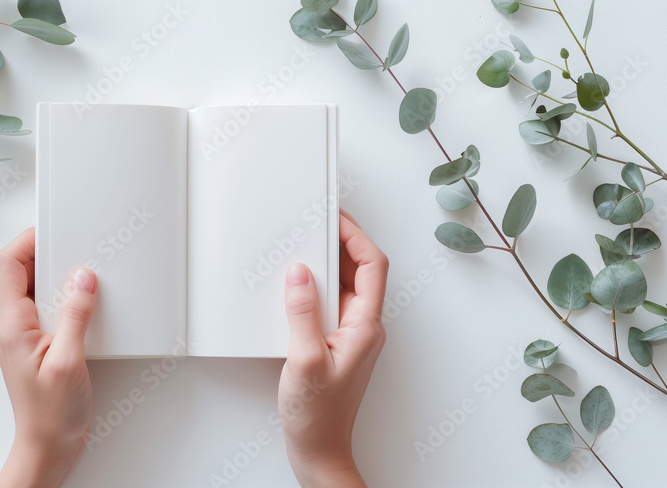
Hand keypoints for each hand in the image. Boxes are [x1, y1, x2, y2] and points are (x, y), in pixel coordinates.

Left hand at [0, 227, 97, 487]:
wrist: (48, 448)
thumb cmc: (51, 415)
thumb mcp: (69, 361)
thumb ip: (76, 315)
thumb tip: (83, 277)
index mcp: (11, 325)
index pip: (9, 265)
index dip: (28, 239)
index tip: (53, 227)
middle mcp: (11, 326)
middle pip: (19, 271)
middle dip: (45, 251)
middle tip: (72, 243)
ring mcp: (22, 336)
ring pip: (33, 288)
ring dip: (55, 274)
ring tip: (81, 270)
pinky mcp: (36, 345)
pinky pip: (45, 307)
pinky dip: (62, 296)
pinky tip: (83, 302)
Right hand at [278, 210, 388, 487]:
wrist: (318, 450)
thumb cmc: (317, 416)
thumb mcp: (304, 359)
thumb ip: (302, 312)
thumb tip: (300, 272)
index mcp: (366, 327)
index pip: (372, 266)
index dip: (356, 236)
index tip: (334, 216)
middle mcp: (363, 328)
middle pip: (360, 271)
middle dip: (339, 243)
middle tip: (315, 223)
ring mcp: (350, 336)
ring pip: (344, 287)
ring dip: (325, 265)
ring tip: (301, 249)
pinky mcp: (334, 344)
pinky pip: (329, 304)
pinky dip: (314, 288)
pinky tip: (294, 288)